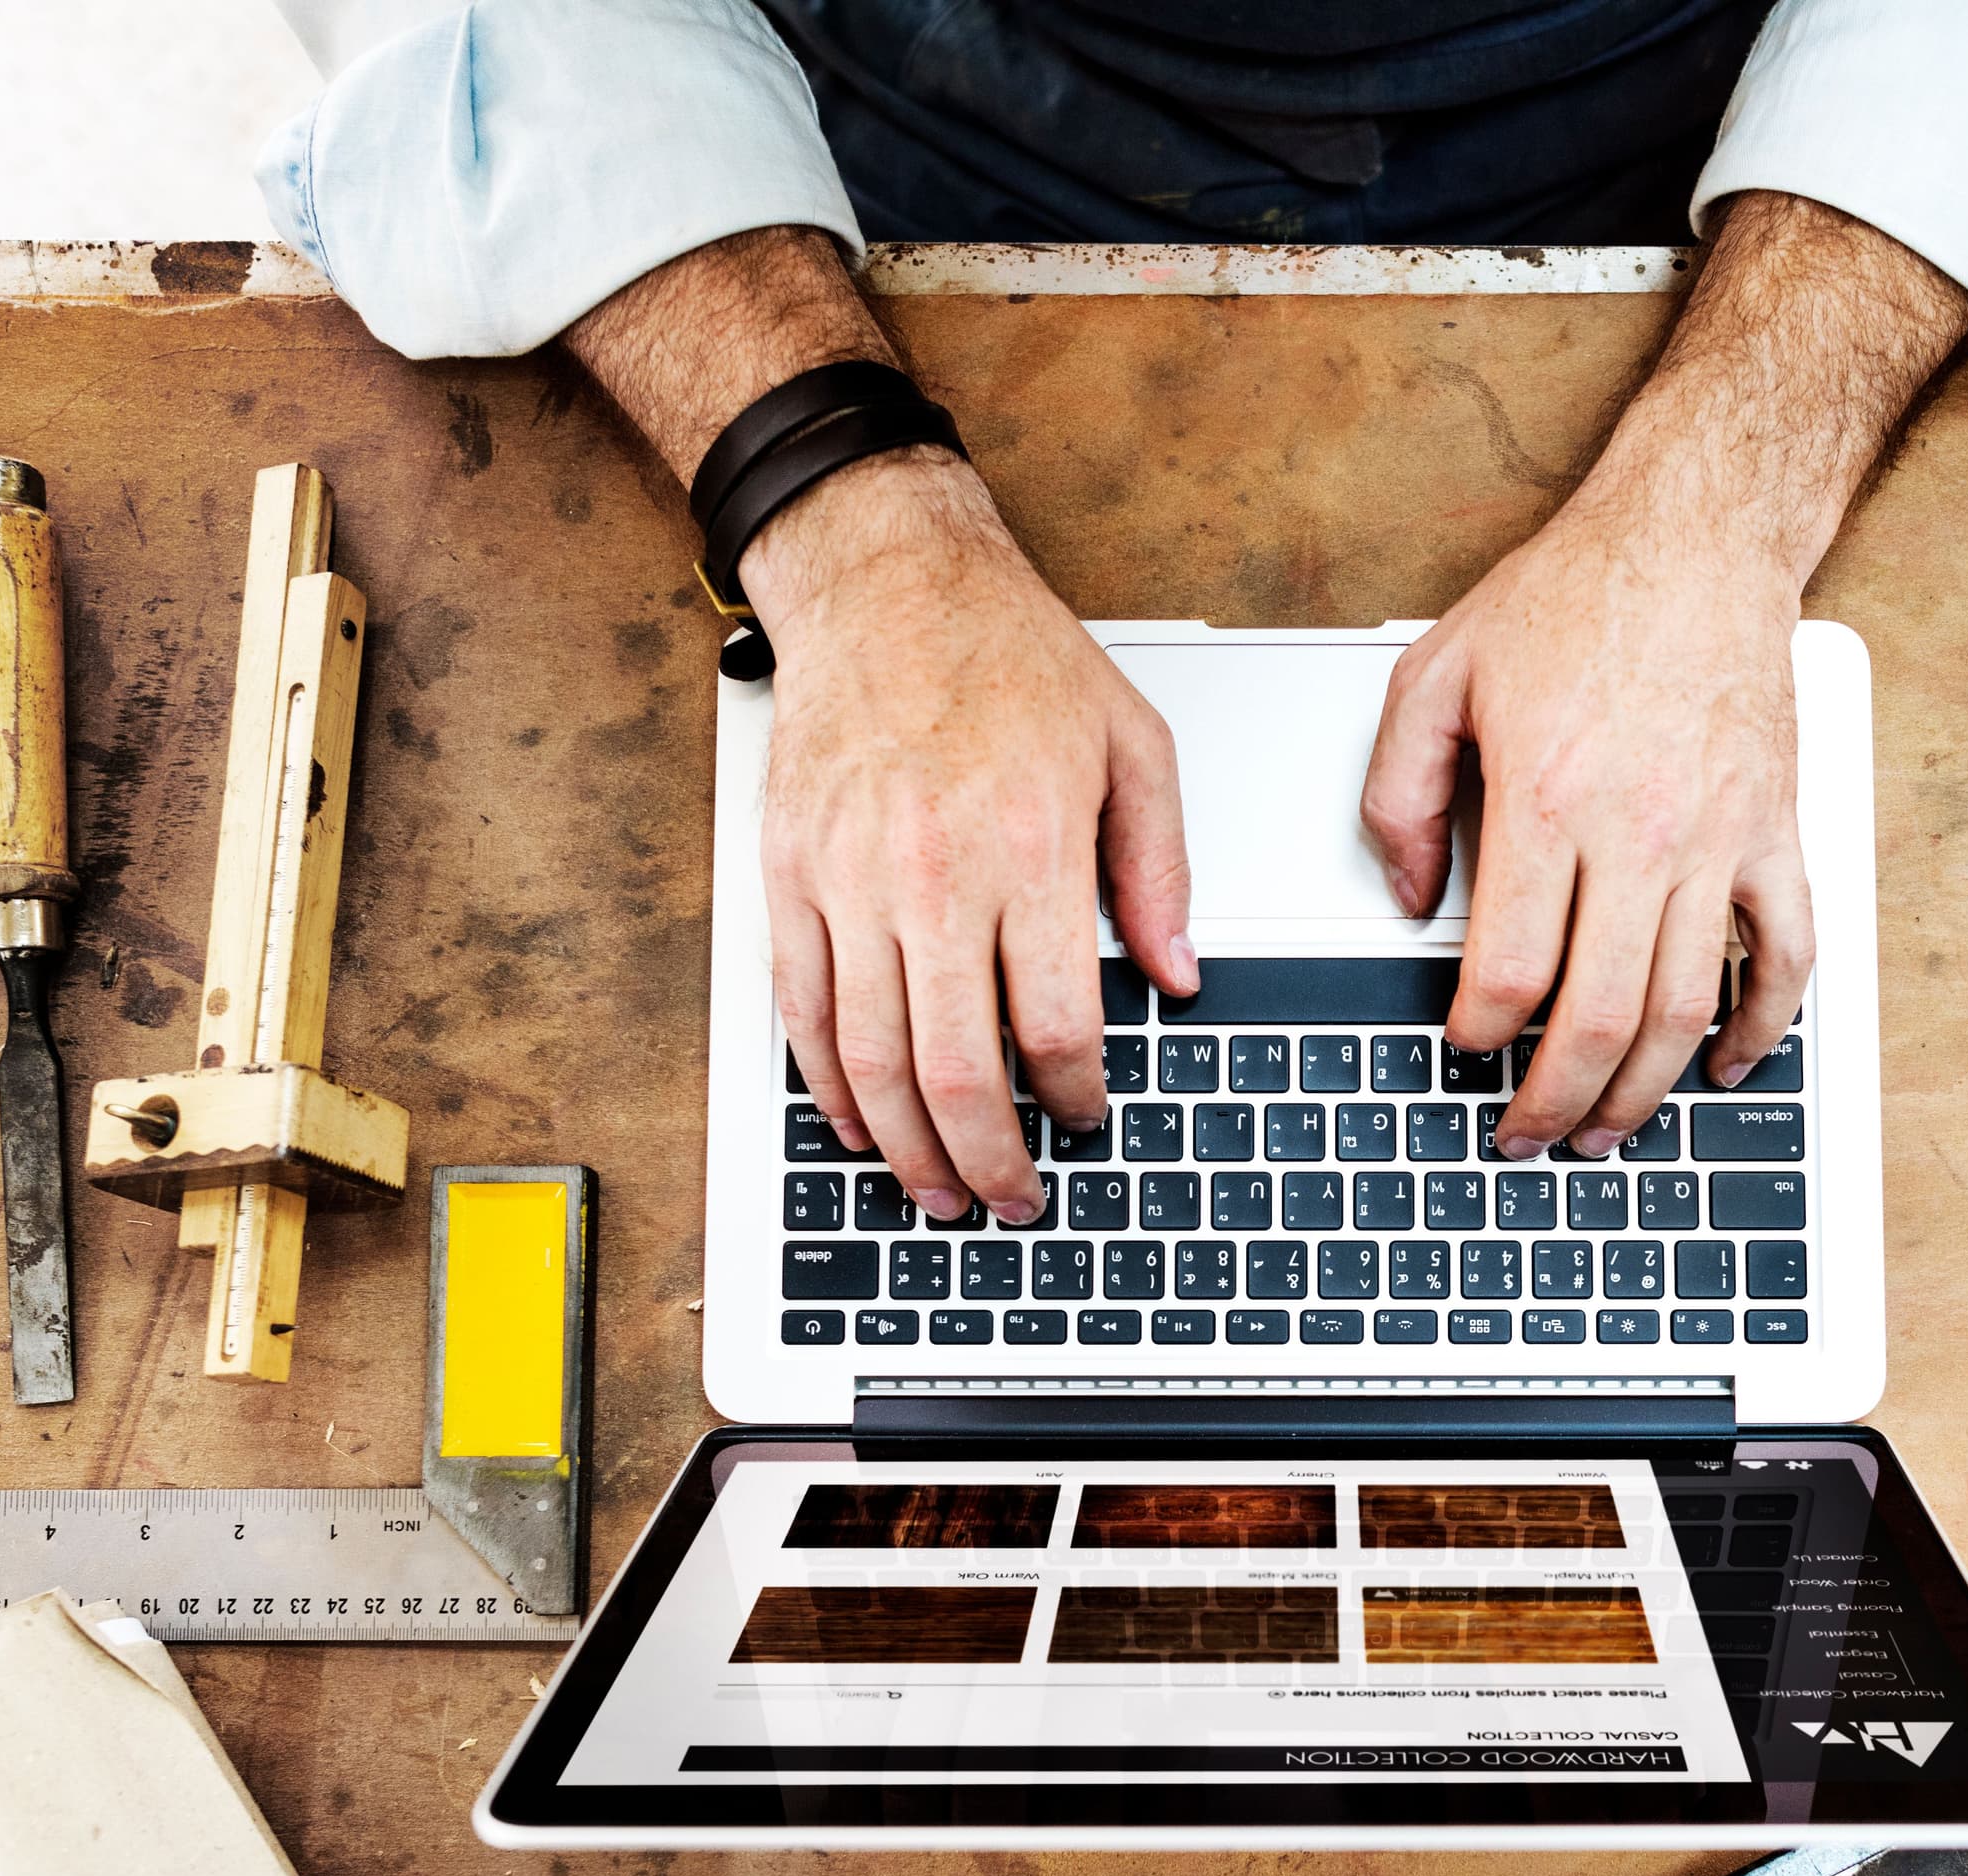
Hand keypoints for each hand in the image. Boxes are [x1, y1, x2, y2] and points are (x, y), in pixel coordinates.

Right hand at [743, 450, 1198, 1221]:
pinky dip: (829, 1087)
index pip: (1058, 1026)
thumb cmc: (1008, 655)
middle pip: (960, 1071)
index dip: (1076, 1100)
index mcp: (1030, 850)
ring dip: (908, 1147)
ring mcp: (851, 882)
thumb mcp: (1130, 746)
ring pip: (874, 1061)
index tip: (1085, 1118)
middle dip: (992, 1160)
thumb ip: (1159, 871)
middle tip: (1013, 1200)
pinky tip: (858, 1123)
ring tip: (939, 1189)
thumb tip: (1176, 976)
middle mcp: (935, 877)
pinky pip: (803, 1012)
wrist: (886, 583)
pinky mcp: (791, 876)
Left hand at [1361, 494, 1812, 1159]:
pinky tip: (1726, 1068)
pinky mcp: (1776, 832)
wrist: (1697, 532)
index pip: (1511, 969)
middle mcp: (1640, 830)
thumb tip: (1406, 899)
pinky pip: (1786, 955)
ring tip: (1605, 1132)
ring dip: (1644, 1092)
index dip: (1481, 1038)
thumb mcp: (1437, 673)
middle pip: (1600, 1016)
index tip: (1465, 1054)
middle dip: (1555, 1100)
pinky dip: (1762, 1027)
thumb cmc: (1574, 594)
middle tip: (1526, 1135)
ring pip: (1686, 1007)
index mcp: (1548, 798)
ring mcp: (1720, 839)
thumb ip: (1399, 794)